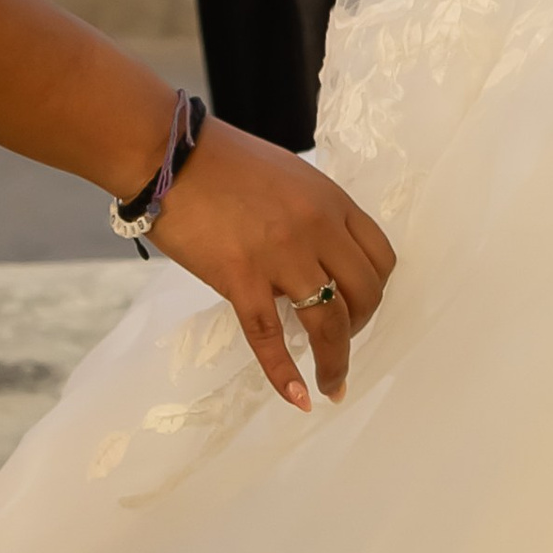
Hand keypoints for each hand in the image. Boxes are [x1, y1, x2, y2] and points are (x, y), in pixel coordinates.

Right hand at [146, 120, 396, 408]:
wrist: (171, 155)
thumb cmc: (224, 162)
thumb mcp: (290, 178)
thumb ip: (312, 216)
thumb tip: (316, 259)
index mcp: (332, 201)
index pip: (381, 256)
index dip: (376, 289)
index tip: (360, 306)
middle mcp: (318, 229)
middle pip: (365, 292)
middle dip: (361, 326)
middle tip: (342, 343)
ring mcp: (281, 255)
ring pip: (328, 322)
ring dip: (336, 361)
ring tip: (332, 386)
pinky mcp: (240, 279)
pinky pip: (269, 337)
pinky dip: (286, 374)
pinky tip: (297, 397)